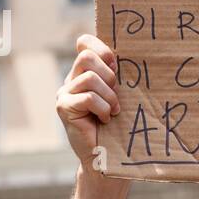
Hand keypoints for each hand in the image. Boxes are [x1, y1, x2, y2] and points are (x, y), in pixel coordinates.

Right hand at [57, 35, 120, 165]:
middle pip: (86, 56)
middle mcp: (71, 80)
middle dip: (108, 73)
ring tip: (114, 111)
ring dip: (109, 95)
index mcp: (85, 73)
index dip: (101, 47)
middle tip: (116, 92)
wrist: (105, 155)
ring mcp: (64, 93)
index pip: (84, 43)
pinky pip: (88, 97)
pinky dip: (103, 108)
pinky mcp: (63, 107)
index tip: (116, 64)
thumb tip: (135, 56)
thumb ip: (118, 77)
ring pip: (89, 78)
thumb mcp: (119, 95)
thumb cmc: (118, 125)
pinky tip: (105, 119)